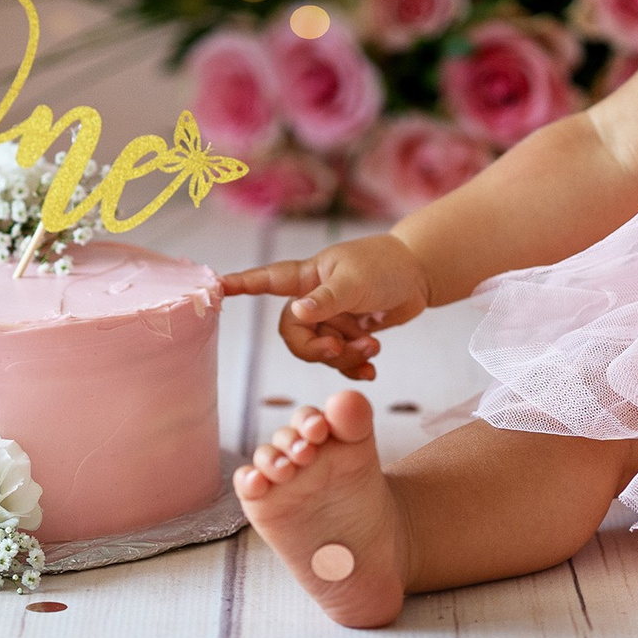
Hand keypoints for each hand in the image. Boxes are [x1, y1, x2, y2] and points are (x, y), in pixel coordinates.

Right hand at [221, 233, 432, 380]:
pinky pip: (342, 360)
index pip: (267, 281)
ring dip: (345, 357)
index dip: (242, 286)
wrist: (421, 275)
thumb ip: (326, 300)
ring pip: (320, 352)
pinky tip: (371, 371)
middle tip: (342, 347)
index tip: (216, 287)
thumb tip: (296, 313)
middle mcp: (314, 300)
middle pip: (294, 335)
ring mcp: (332, 319)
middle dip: (316, 349)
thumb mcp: (354, 281)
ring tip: (372, 348)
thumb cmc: (384, 266)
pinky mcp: (350, 334)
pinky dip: (355, 367)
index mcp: (308, 278)